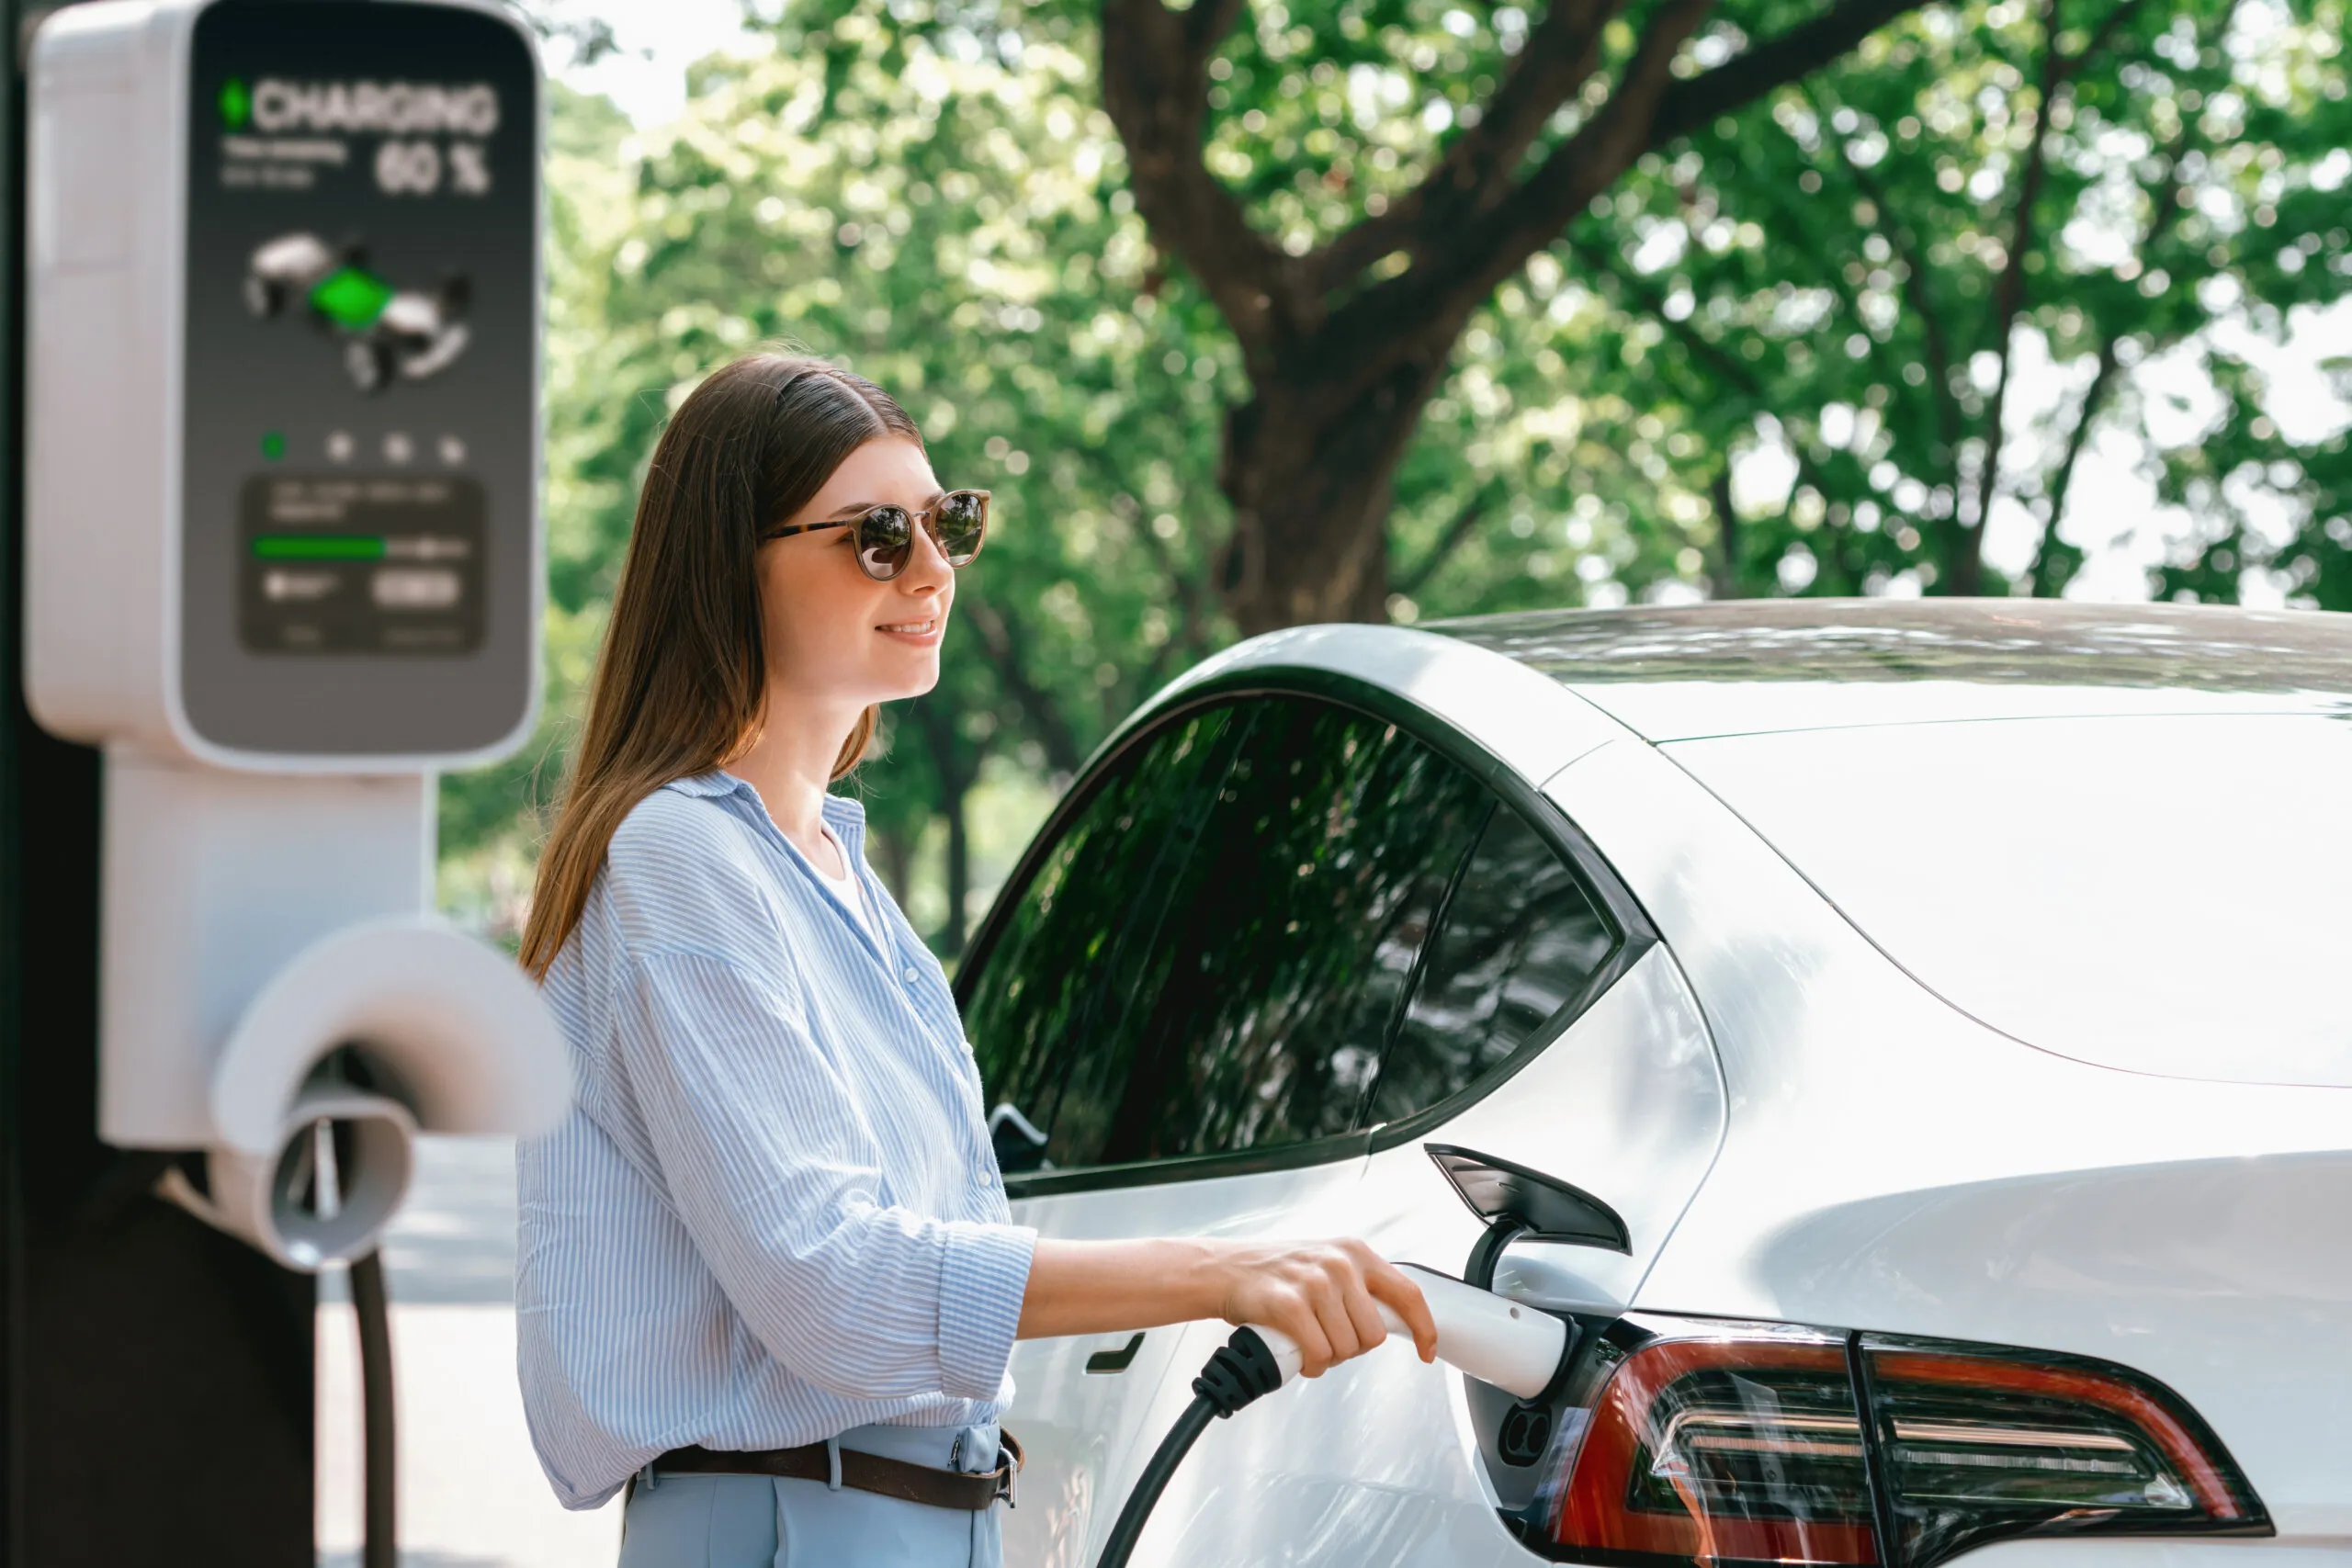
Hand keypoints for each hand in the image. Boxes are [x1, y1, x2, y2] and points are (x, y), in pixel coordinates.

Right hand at [1211, 1238, 1438, 1377]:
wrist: (1226, 1269)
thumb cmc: (1277, 1272)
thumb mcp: (1327, 1263)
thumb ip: (1360, 1285)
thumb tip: (1395, 1320)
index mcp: (1356, 1252)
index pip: (1408, 1294)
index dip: (1424, 1328)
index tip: (1428, 1350)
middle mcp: (1339, 1263)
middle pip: (1374, 1334)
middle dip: (1354, 1348)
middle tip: (1330, 1340)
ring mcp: (1315, 1282)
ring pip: (1347, 1348)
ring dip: (1330, 1358)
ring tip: (1311, 1343)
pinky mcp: (1290, 1304)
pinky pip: (1320, 1355)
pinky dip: (1313, 1366)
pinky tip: (1302, 1356)